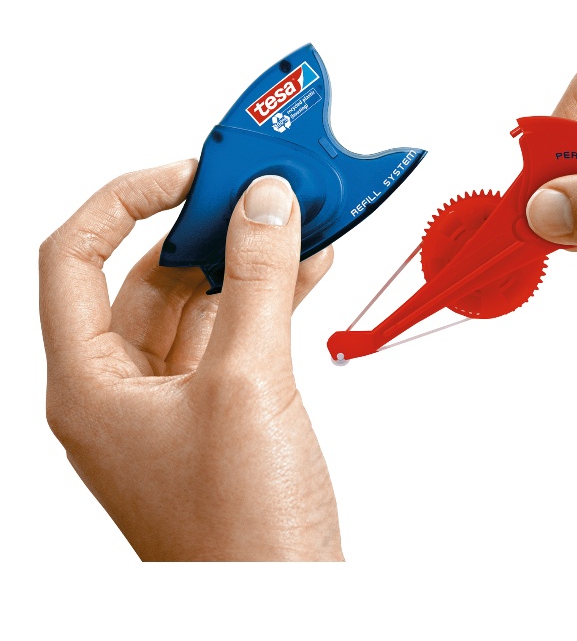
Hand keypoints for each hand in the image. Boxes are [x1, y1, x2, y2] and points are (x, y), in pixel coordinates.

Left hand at [40, 162, 342, 560]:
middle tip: (255, 190)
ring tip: (293, 220)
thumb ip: (255, 284)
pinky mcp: (223, 410)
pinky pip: (239, 332)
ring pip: (202, 303)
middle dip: (203, 226)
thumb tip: (264, 207)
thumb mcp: (246, 386)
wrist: (287, 604)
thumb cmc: (241, 532)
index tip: (185, 174)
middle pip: (147, 276)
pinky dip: (271, 295)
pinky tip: (308, 269)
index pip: (73, 259)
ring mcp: (176, 400)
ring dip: (247, 259)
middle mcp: (124, 390)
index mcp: (91, 386)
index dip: (122, 202)